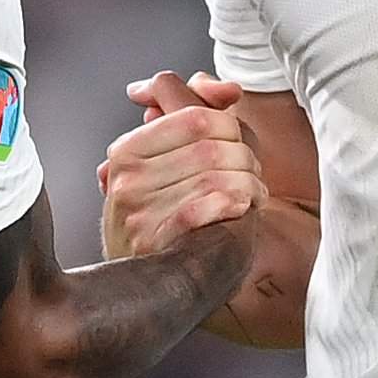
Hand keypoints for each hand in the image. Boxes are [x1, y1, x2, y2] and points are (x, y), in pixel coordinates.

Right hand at [98, 71, 265, 258]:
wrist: (158, 287)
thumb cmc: (175, 218)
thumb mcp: (177, 160)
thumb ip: (198, 112)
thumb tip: (228, 90)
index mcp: (128, 150)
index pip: (195, 114)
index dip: (231, 126)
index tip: (236, 145)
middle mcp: (127, 177)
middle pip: (211, 143)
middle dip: (244, 157)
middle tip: (250, 173)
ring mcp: (139, 210)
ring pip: (217, 172)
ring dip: (249, 183)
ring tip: (250, 194)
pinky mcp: (158, 238)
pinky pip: (212, 202)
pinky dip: (238, 202)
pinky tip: (241, 210)